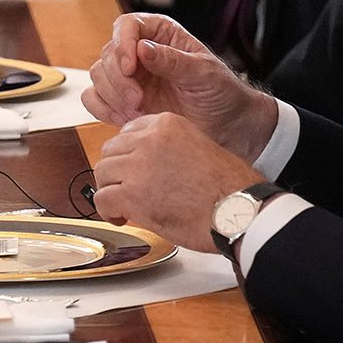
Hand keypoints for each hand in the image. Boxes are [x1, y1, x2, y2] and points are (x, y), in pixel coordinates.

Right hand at [83, 14, 277, 157]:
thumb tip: (142, 48)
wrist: (227, 126)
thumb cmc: (221, 92)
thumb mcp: (204, 74)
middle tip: (137, 99)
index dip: (122, 44)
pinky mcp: (122, 100)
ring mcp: (129, 77)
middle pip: (108, 53)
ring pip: (98, 76)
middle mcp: (139, 52)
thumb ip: (173, 61)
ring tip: (136, 110)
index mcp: (160, 34)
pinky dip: (103, 109)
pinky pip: (95, 99)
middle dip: (118, 78)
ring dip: (111, 94)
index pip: (127, 25)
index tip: (130, 68)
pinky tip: (125, 118)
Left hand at [91, 113, 266, 247]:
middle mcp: (149, 140)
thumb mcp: (201, 148)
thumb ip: (170, 149)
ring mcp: (139, 166)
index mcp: (167, 125)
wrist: (240, 213)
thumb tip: (150, 163)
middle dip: (116, 172)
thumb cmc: (231, 190)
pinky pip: (102, 199)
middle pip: (111, 150)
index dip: (128, 155)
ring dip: (110, 190)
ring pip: (102, 172)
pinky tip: (120, 217)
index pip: (128, 132)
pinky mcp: (132, 195)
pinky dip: (107, 211)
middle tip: (126, 189)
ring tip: (123, 205)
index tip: (133, 169)